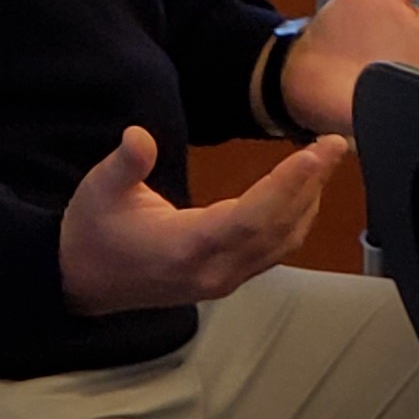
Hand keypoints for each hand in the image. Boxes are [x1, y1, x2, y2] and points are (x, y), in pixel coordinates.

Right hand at [59, 124, 335, 315]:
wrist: (83, 282)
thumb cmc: (92, 232)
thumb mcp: (99, 191)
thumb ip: (125, 164)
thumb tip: (138, 136)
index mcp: (184, 248)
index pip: (250, 218)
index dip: (287, 186)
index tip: (315, 154)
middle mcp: (213, 270)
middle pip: (277, 228)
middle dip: (311, 183)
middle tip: (335, 143)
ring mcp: (224, 280)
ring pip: (283, 242)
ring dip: (309, 200)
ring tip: (327, 158)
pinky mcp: (228, 279)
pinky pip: (275, 250)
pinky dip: (297, 218)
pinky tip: (304, 189)